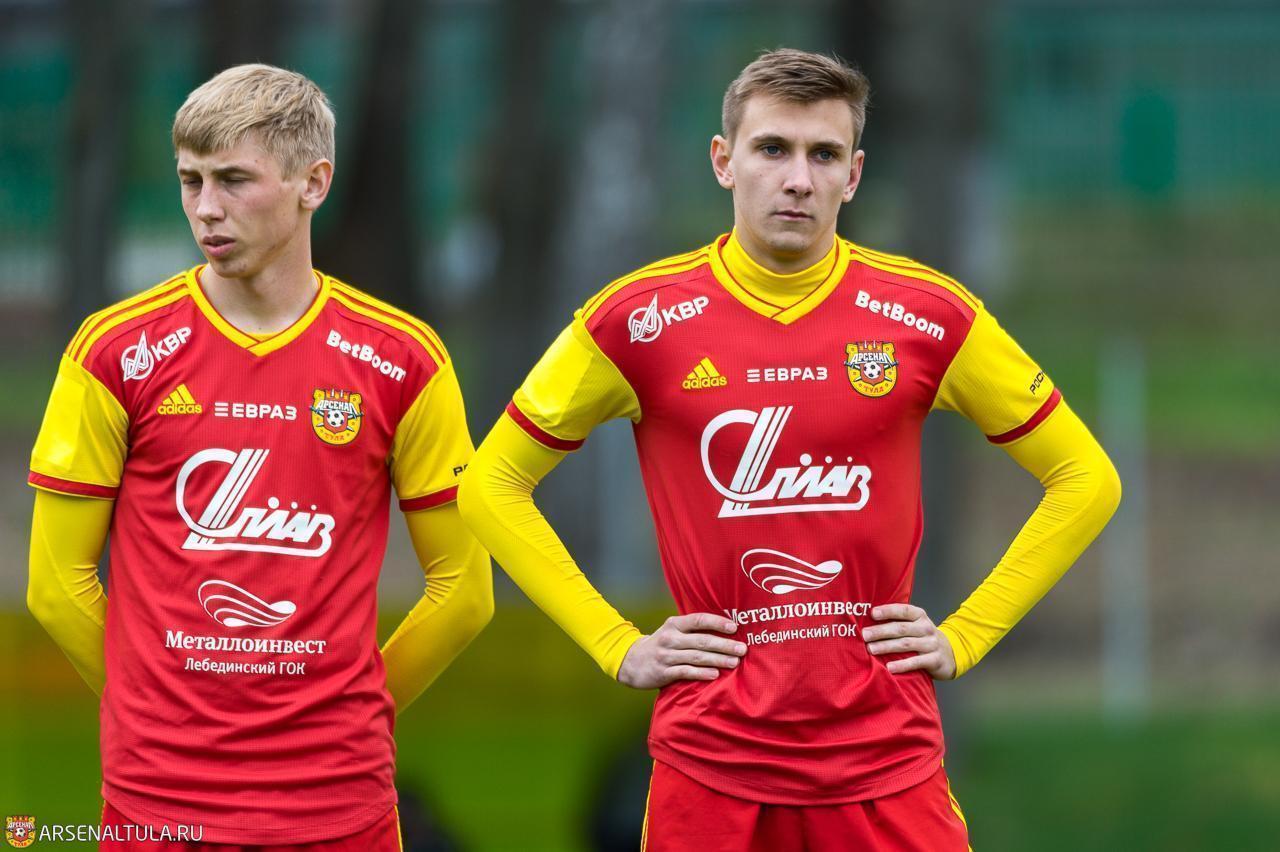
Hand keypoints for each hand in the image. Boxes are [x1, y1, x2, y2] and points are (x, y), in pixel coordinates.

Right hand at [617, 613, 746, 688]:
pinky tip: (715, 674)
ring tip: (734, 662)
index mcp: (674, 624)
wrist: (631, 661)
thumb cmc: (661, 645)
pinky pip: (686, 672)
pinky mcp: (663, 672)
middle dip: (724, 644)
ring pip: (696, 657)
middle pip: (702, 640)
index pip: (698, 620)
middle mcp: (670, 638)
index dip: (717, 622)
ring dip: (718, 659)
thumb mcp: (672, 631)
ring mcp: (666, 655)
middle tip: (742, 649)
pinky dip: (701, 673)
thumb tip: (725, 629)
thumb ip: (692, 630)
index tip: (734, 627)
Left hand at [862, 603, 955, 679]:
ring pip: (906, 644)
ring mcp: (931, 644)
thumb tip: (868, 620)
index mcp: (919, 616)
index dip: (888, 611)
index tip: (872, 613)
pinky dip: (902, 665)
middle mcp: (926, 628)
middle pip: (901, 628)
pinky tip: (889, 667)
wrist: (951, 654)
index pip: (903, 610)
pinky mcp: (935, 660)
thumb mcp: (915, 625)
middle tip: (865, 635)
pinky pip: (916, 662)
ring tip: (871, 649)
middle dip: (881, 631)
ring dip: (887, 646)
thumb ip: (898, 621)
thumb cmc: (923, 637)